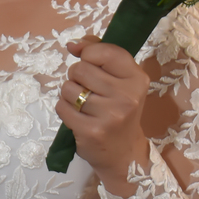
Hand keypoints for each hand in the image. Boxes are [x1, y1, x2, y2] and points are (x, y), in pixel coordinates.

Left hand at [55, 35, 150, 185]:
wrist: (123, 153)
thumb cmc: (118, 110)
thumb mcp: (119, 80)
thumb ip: (100, 54)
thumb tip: (73, 44)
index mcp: (137, 78)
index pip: (104, 51)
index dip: (89, 54)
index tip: (89, 62)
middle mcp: (127, 96)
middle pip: (80, 69)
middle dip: (76, 77)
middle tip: (88, 90)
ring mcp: (110, 116)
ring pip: (68, 88)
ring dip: (69, 94)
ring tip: (83, 104)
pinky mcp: (92, 132)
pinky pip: (62, 107)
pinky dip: (64, 109)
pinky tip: (77, 117)